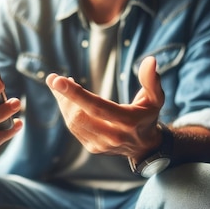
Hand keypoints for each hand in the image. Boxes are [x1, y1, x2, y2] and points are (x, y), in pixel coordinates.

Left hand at [46, 56, 163, 160]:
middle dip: (63, 96)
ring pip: (73, 122)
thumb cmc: (148, 115)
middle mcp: (113, 136)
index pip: (97, 107)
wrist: (144, 146)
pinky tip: (67, 98)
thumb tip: (150, 60)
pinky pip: (74, 128)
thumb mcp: (155, 98)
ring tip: (59, 85)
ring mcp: (101, 145)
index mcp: (127, 122)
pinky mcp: (92, 148)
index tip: (57, 80)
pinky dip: (67, 111)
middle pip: (79, 115)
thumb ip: (151, 80)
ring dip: (63, 102)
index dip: (75, 94)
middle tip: (54, 78)